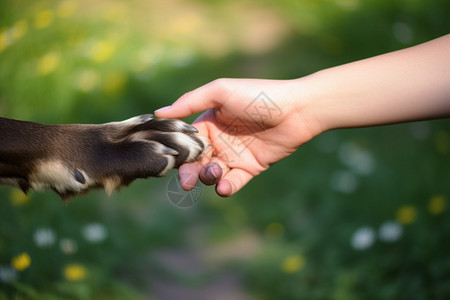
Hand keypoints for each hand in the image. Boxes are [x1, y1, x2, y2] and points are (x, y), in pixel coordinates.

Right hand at [155, 78, 315, 196]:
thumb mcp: (220, 92)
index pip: (187, 142)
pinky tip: (224, 187)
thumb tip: (158, 112)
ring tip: (214, 174)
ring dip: (208, 178)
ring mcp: (234, 155)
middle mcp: (219, 141)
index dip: (179, 153)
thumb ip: (190, 102)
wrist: (296, 109)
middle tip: (187, 182)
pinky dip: (227, 187)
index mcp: (209, 123)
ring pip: (212, 174)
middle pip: (196, 162)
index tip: (172, 162)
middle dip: (189, 173)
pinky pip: (234, 182)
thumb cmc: (257, 96)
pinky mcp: (250, 168)